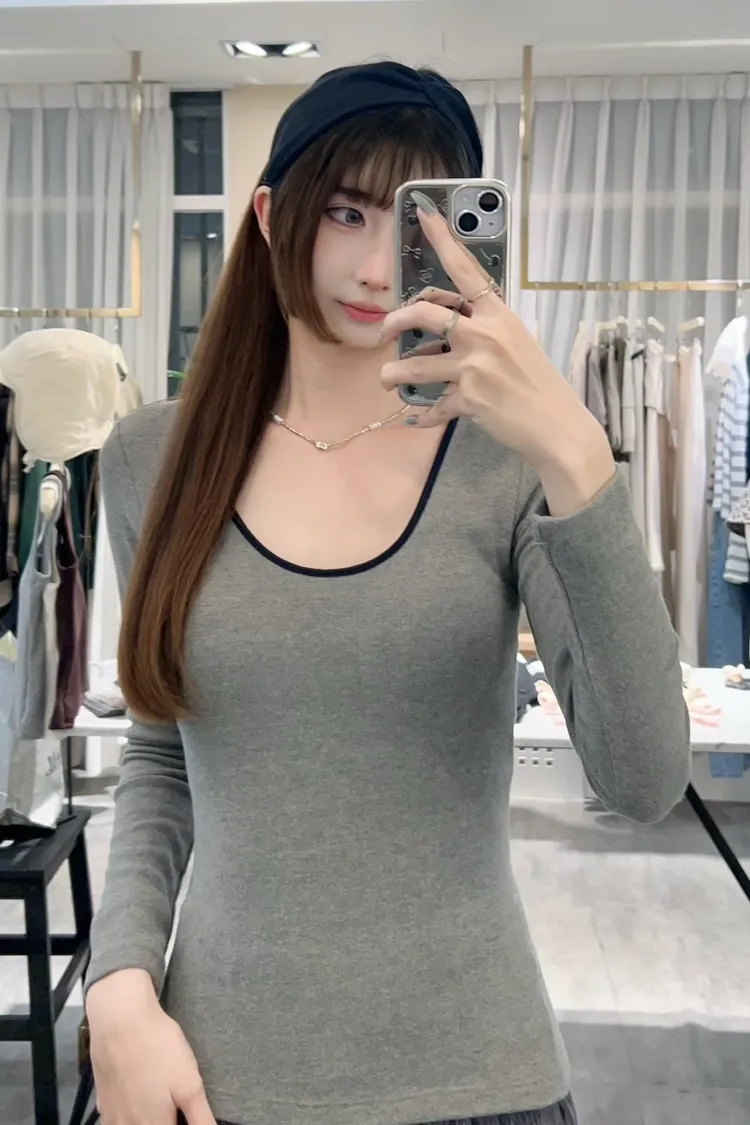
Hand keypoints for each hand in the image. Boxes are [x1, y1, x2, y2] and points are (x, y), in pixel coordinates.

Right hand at [87, 972, 215, 1124]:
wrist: (119, 1019)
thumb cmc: (159, 1050)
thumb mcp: (190, 1084)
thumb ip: (201, 1119)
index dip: (181, 1122)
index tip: (185, 1112)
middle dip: (166, 1119)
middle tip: (176, 1106)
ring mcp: (112, 1116)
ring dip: (146, 1119)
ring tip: (159, 1101)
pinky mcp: (102, 1101)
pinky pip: (116, 1121)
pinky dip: (129, 1116)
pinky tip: (137, 1100)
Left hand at [379, 197, 607, 474]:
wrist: (557, 425)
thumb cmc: (539, 383)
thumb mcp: (517, 342)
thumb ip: (485, 330)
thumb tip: (448, 329)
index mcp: (499, 315)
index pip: (467, 270)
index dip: (443, 240)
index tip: (424, 214)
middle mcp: (485, 335)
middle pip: (425, 313)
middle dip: (395, 321)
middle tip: (385, 332)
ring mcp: (475, 367)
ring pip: (416, 365)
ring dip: (393, 374)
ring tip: (387, 378)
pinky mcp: (469, 399)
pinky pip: (432, 407)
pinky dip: (420, 417)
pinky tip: (413, 420)